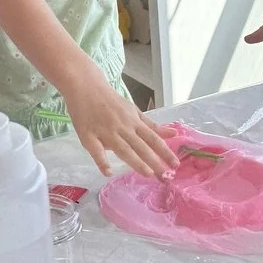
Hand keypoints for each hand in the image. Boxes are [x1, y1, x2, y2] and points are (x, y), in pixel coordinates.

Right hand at [64, 77, 178, 179]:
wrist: (86, 87)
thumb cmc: (111, 101)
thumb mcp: (134, 111)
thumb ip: (152, 125)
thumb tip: (174, 134)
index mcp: (134, 122)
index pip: (153, 139)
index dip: (165, 152)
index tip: (176, 165)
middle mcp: (123, 128)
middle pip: (141, 146)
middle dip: (154, 161)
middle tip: (166, 176)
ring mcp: (106, 132)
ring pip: (123, 149)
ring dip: (136, 162)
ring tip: (148, 174)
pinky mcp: (88, 135)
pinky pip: (96, 150)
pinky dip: (102, 161)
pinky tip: (108, 172)